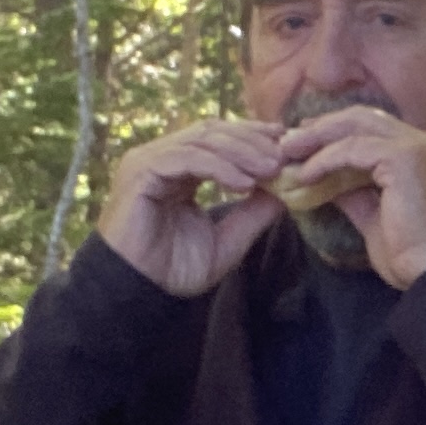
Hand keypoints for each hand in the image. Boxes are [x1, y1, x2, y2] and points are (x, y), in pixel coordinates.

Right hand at [97, 118, 289, 295]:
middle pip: (212, 131)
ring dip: (241, 152)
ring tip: (270, 169)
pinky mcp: (141, 172)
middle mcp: (161, 159)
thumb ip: (252, 215)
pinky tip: (244, 184)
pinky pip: (187, 157)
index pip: (216, 137)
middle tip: (282, 157)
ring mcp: (148, 162)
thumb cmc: (173, 270)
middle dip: (251, 141)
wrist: (140, 293)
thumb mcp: (226, 241)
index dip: (251, 135)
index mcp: (177, 169)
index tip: (284, 143)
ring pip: (202, 140)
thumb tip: (285, 192)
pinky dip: (219, 167)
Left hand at [273, 107, 425, 287]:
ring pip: (355, 127)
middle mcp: (421, 142)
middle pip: (361, 118)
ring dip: (316, 139)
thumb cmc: (411, 254)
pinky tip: (305, 174)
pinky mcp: (404, 158)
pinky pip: (353, 148)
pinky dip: (325, 159)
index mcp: (419, 153)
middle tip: (288, 141)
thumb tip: (325, 182)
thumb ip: (353, 193)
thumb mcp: (374, 217)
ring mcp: (415, 146)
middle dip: (321, 127)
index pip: (371, 126)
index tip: (304, 142)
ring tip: (287, 152)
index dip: (335, 130)